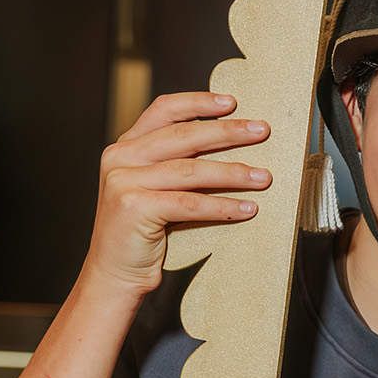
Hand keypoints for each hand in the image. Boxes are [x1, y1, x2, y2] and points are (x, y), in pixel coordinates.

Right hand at [86, 92, 271, 294]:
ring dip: (234, 172)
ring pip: (192, 170)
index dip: (199, 102)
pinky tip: (247, 208)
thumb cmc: (144, 233)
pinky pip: (190, 203)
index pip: (164, 110)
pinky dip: (223, 206)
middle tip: (262, 131)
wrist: (114, 275)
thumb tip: (231, 144)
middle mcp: (120, 158)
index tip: (232, 102)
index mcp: (126, 147)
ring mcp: (123, 181)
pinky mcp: (133, 207)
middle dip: (228, 132)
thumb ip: (177, 164)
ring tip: (263, 177)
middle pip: (184, 136)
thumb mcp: (156, 188)